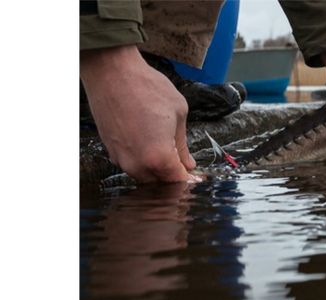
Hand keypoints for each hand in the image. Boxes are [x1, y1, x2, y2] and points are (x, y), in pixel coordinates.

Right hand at [81, 45, 199, 182]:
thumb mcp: (178, 113)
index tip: (197, 177)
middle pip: (160, 183)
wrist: (110, 71)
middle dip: (173, 177)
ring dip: (157, 170)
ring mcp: (120, 158)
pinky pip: (131, 164)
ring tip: (169, 154)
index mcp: (158, 157)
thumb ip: (182, 145)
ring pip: (144, 176)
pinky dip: (143, 161)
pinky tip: (151, 146)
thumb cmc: (146, 87)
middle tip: (185, 166)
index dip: (190, 180)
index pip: (178, 181)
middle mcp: (137, 163)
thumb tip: (188, 163)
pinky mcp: (110, 150)